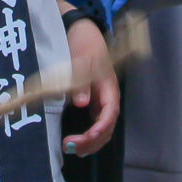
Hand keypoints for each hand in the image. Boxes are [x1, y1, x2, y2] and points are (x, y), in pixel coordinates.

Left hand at [64, 16, 119, 155]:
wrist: (82, 32)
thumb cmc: (85, 44)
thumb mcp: (81, 59)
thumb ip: (81, 82)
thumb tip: (82, 103)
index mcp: (109, 87)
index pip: (110, 112)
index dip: (102, 126)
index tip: (90, 135)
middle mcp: (108, 98)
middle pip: (107, 126)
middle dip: (92, 140)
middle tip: (71, 146)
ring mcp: (102, 102)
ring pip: (103, 129)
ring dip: (90, 142)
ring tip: (72, 149)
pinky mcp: (94, 103)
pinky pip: (95, 125)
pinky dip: (88, 137)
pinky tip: (77, 143)